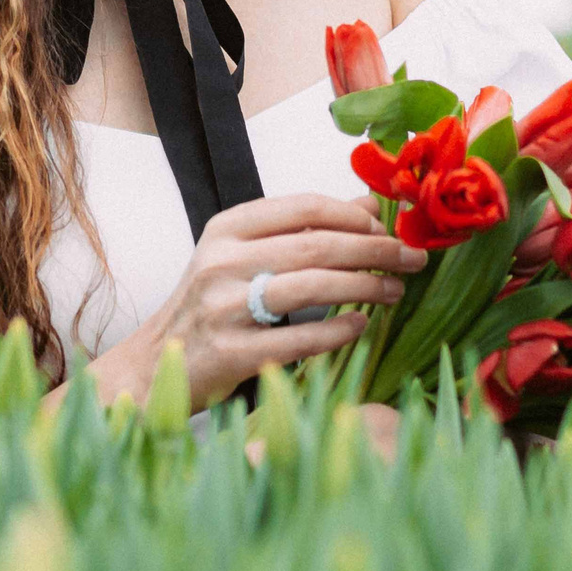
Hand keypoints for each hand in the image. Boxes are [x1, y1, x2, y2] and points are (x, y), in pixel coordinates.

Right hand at [99, 192, 425, 409]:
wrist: (157, 365)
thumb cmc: (212, 306)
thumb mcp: (247, 256)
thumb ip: (305, 230)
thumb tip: (371, 205)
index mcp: (227, 230)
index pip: (303, 208)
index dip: (354, 216)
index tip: (388, 228)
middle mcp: (221, 263)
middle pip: (315, 246)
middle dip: (375, 250)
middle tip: (413, 258)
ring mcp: (223, 308)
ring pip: (311, 287)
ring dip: (365, 287)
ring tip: (397, 290)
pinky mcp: (230, 353)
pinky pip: (299, 339)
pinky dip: (338, 331)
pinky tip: (361, 326)